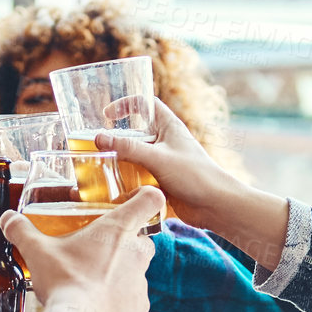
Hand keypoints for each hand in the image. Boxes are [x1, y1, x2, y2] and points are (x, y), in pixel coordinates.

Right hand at [1, 186, 160, 311]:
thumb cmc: (65, 283)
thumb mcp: (37, 252)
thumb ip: (21, 230)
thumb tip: (9, 219)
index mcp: (119, 230)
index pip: (151, 200)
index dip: (146, 197)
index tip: (135, 201)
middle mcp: (137, 254)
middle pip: (142, 239)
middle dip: (125, 243)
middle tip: (100, 248)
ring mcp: (141, 284)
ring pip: (136, 271)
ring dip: (120, 274)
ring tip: (92, 282)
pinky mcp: (139, 310)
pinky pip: (132, 300)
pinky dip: (118, 301)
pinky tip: (97, 306)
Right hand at [94, 101, 290, 269]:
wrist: (215, 206)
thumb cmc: (195, 175)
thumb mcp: (157, 158)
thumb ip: (128, 148)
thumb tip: (98, 138)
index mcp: (169, 127)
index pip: (146, 104)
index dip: (127, 104)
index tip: (107, 115)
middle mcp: (165, 142)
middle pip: (135, 133)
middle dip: (117, 139)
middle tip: (96, 147)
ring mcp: (163, 163)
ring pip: (135, 157)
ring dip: (119, 162)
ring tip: (100, 169)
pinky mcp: (161, 182)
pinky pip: (138, 177)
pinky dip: (126, 181)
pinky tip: (113, 189)